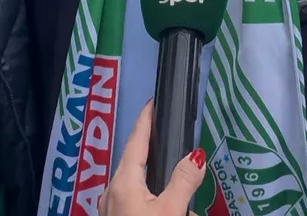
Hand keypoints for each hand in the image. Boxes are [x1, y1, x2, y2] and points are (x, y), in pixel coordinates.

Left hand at [99, 100, 205, 215]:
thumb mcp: (170, 211)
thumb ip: (183, 182)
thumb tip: (196, 155)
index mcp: (123, 181)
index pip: (135, 140)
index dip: (145, 119)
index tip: (152, 101)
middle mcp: (111, 190)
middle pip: (137, 162)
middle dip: (160, 158)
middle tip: (175, 146)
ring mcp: (109, 208)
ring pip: (139, 187)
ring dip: (162, 189)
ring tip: (184, 205)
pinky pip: (135, 203)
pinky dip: (154, 203)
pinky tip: (170, 213)